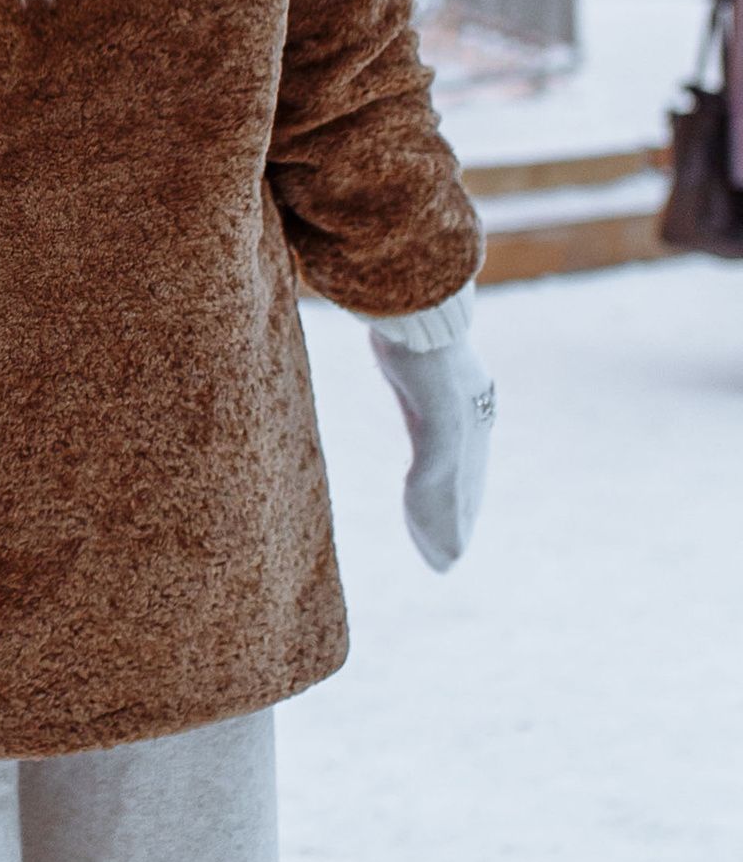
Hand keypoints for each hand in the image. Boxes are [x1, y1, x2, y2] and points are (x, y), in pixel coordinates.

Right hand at [368, 330, 495, 573]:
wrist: (419, 300)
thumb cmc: (407, 311)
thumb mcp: (408, 338)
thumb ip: (403, 352)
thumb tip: (389, 335)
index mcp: (465, 400)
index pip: (462, 457)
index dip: (456, 491)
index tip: (454, 517)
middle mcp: (470, 418)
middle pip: (464, 482)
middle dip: (456, 520)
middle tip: (450, 557)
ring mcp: (459, 426)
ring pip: (452, 491)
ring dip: (445, 529)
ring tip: (445, 562)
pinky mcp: (443, 429)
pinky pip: (435, 482)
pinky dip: (430, 514)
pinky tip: (430, 536)